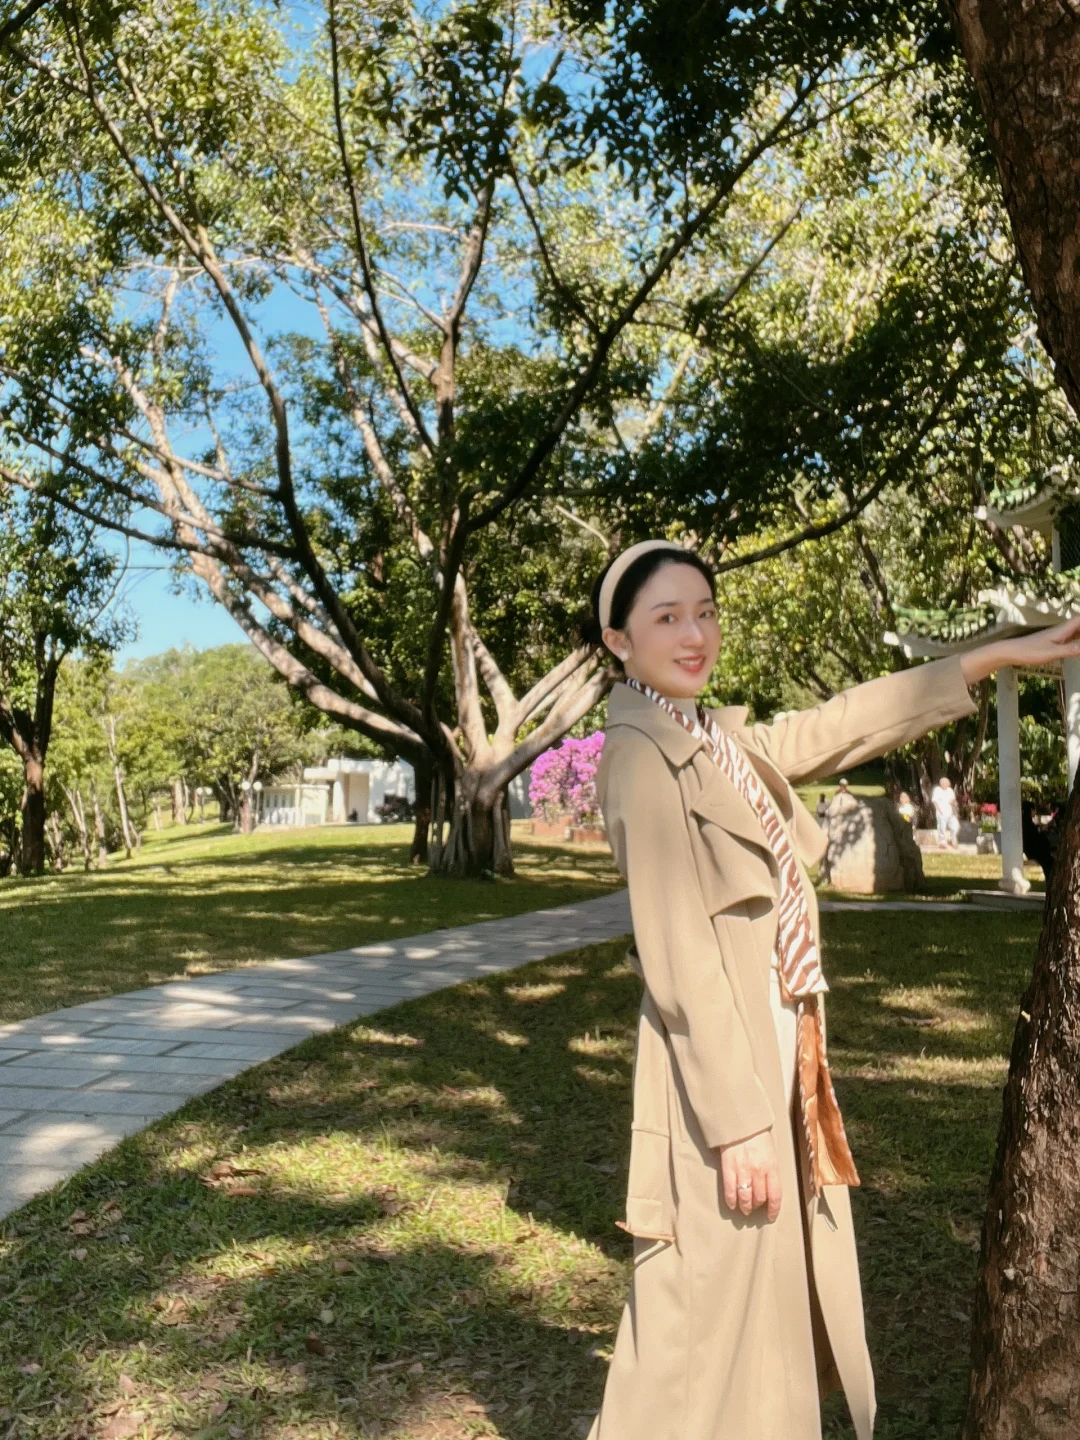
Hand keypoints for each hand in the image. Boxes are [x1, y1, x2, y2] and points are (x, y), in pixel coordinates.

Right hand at [718, 1128, 781, 1221]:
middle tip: (755, 1208)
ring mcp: (742, 1170)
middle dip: (757, 1206)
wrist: (740, 1120)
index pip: (775, 1195)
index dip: (773, 1209)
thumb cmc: (758, 1134)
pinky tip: (732, 1204)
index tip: (771, 1216)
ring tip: (745, 1209)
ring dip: (745, 1206)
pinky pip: (730, 1190)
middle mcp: (758, 1171)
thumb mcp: (771, 1151)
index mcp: (772, 1166)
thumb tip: (769, 1186)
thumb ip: (771, 1168)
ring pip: (745, 1197)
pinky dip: (731, 1200)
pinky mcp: (728, 1167)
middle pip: (759, 1198)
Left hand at [961, 616, 1079, 685]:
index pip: (1079, 619)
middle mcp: (1061, 630)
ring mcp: (1056, 636)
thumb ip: (1069, 649)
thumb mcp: (1051, 652)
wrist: (1010, 651)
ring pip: (1074, 631)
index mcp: (1062, 630)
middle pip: (1078, 625)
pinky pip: (1069, 638)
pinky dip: (1076, 641)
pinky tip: (1076, 647)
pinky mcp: (1052, 642)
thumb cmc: (1029, 651)